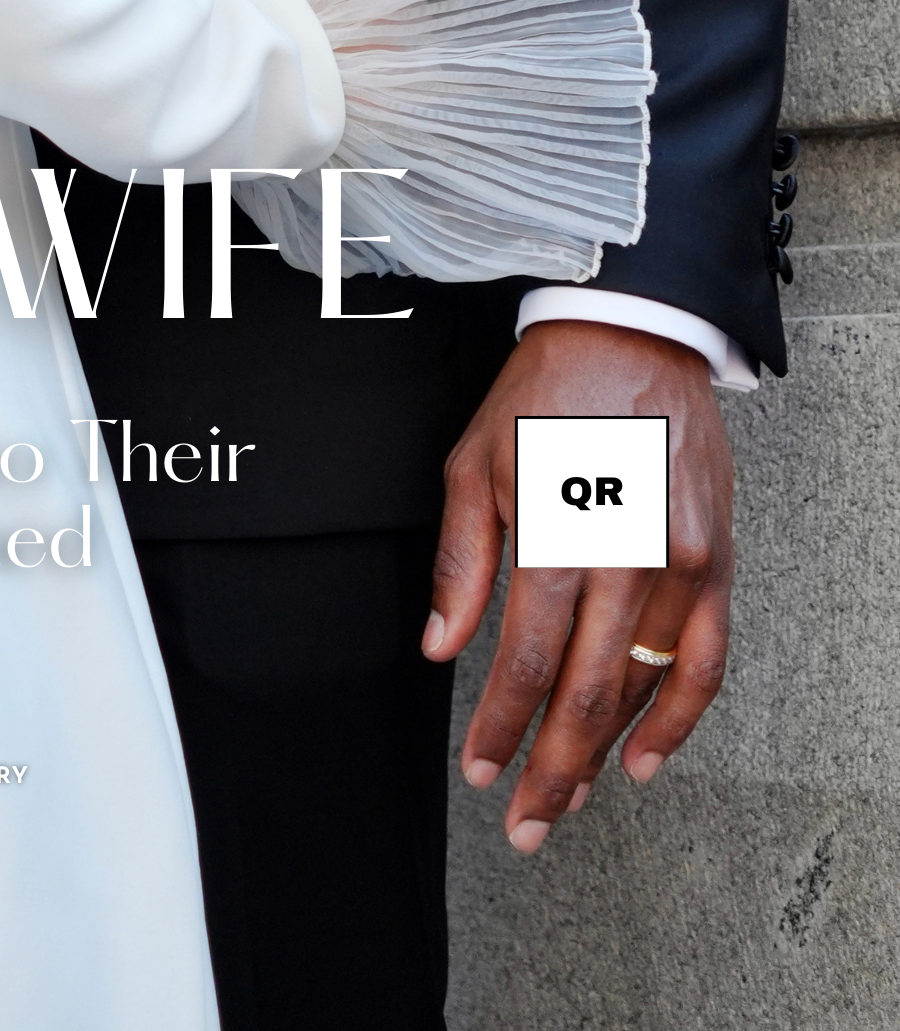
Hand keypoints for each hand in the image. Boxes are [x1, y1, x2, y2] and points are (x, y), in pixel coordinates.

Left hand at [425, 319, 733, 851]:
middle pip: (586, 693)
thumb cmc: (545, 391)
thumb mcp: (475, 460)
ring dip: (604, 753)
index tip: (479, 769)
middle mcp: (626, 555)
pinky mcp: (716, 562)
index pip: (524, 661)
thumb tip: (440, 645)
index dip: (499, 727)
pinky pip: (706, 661)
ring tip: (569, 796)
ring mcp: (681, 563)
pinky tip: (644, 758)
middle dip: (550, 769)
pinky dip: (679, 720)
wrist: (631, 333)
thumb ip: (461, 562)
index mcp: (556, 530)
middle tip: (524, 822)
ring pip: (643, 688)